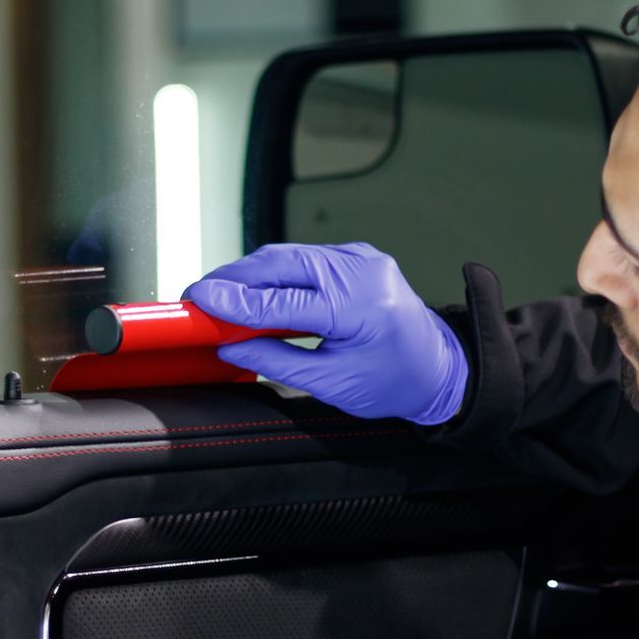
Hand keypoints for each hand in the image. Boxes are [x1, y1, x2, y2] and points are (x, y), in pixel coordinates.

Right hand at [183, 242, 466, 423]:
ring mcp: (361, 258)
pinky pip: (305, 257)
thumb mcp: (332, 383)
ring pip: (289, 255)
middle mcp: (363, 271)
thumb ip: (276, 361)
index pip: (282, 301)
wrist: (439, 368)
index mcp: (361, 306)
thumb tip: (229, 346)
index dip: (235, 302)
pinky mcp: (356, 256)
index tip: (199, 302)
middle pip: (281, 263)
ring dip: (250, 274)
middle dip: (235, 278)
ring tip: (218, 294)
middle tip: (198, 295)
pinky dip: (274, 272)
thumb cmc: (394, 382)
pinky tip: (251, 288)